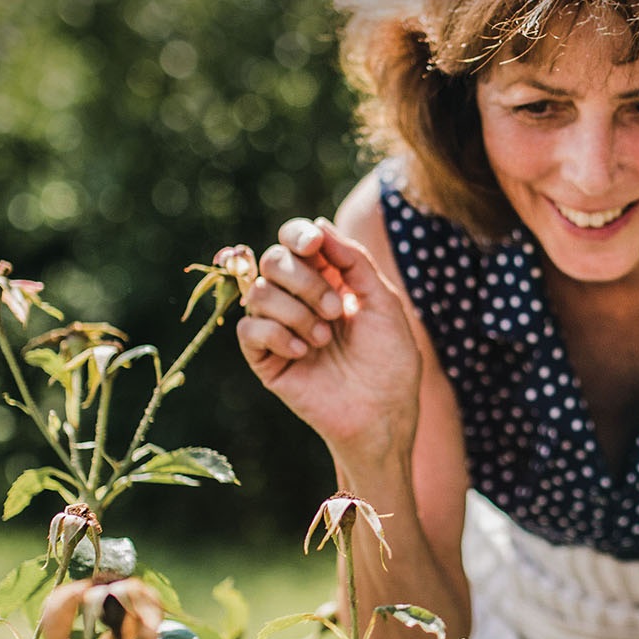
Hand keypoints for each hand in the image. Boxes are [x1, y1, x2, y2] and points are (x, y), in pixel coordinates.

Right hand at [236, 217, 421, 456]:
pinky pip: (248, 330)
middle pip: (273, 260)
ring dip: (296, 312)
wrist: (383, 414)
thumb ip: (354, 261)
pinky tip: (304, 352)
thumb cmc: (390, 361)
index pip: (294, 242)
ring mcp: (278, 328)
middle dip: (304, 280)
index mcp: (326, 280)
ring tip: (325, 339)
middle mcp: (297, 299)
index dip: (297, 235)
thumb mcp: (383, 303)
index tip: (314, 245)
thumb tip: (319, 225)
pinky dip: (277, 335)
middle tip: (336, 311)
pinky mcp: (264, 359)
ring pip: (257, 293)